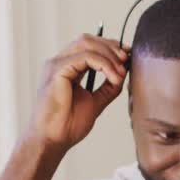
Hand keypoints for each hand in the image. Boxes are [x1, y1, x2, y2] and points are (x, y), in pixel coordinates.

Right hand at [29, 34, 128, 151]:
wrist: (52, 140)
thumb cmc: (67, 125)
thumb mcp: (95, 102)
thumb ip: (107, 87)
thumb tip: (123, 73)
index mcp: (66, 68)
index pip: (88, 46)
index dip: (109, 47)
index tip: (127, 57)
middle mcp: (59, 62)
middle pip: (88, 39)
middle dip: (111, 47)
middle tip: (126, 60)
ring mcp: (56, 65)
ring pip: (87, 44)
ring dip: (109, 55)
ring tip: (120, 72)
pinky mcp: (57, 70)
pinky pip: (86, 57)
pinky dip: (104, 64)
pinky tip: (113, 77)